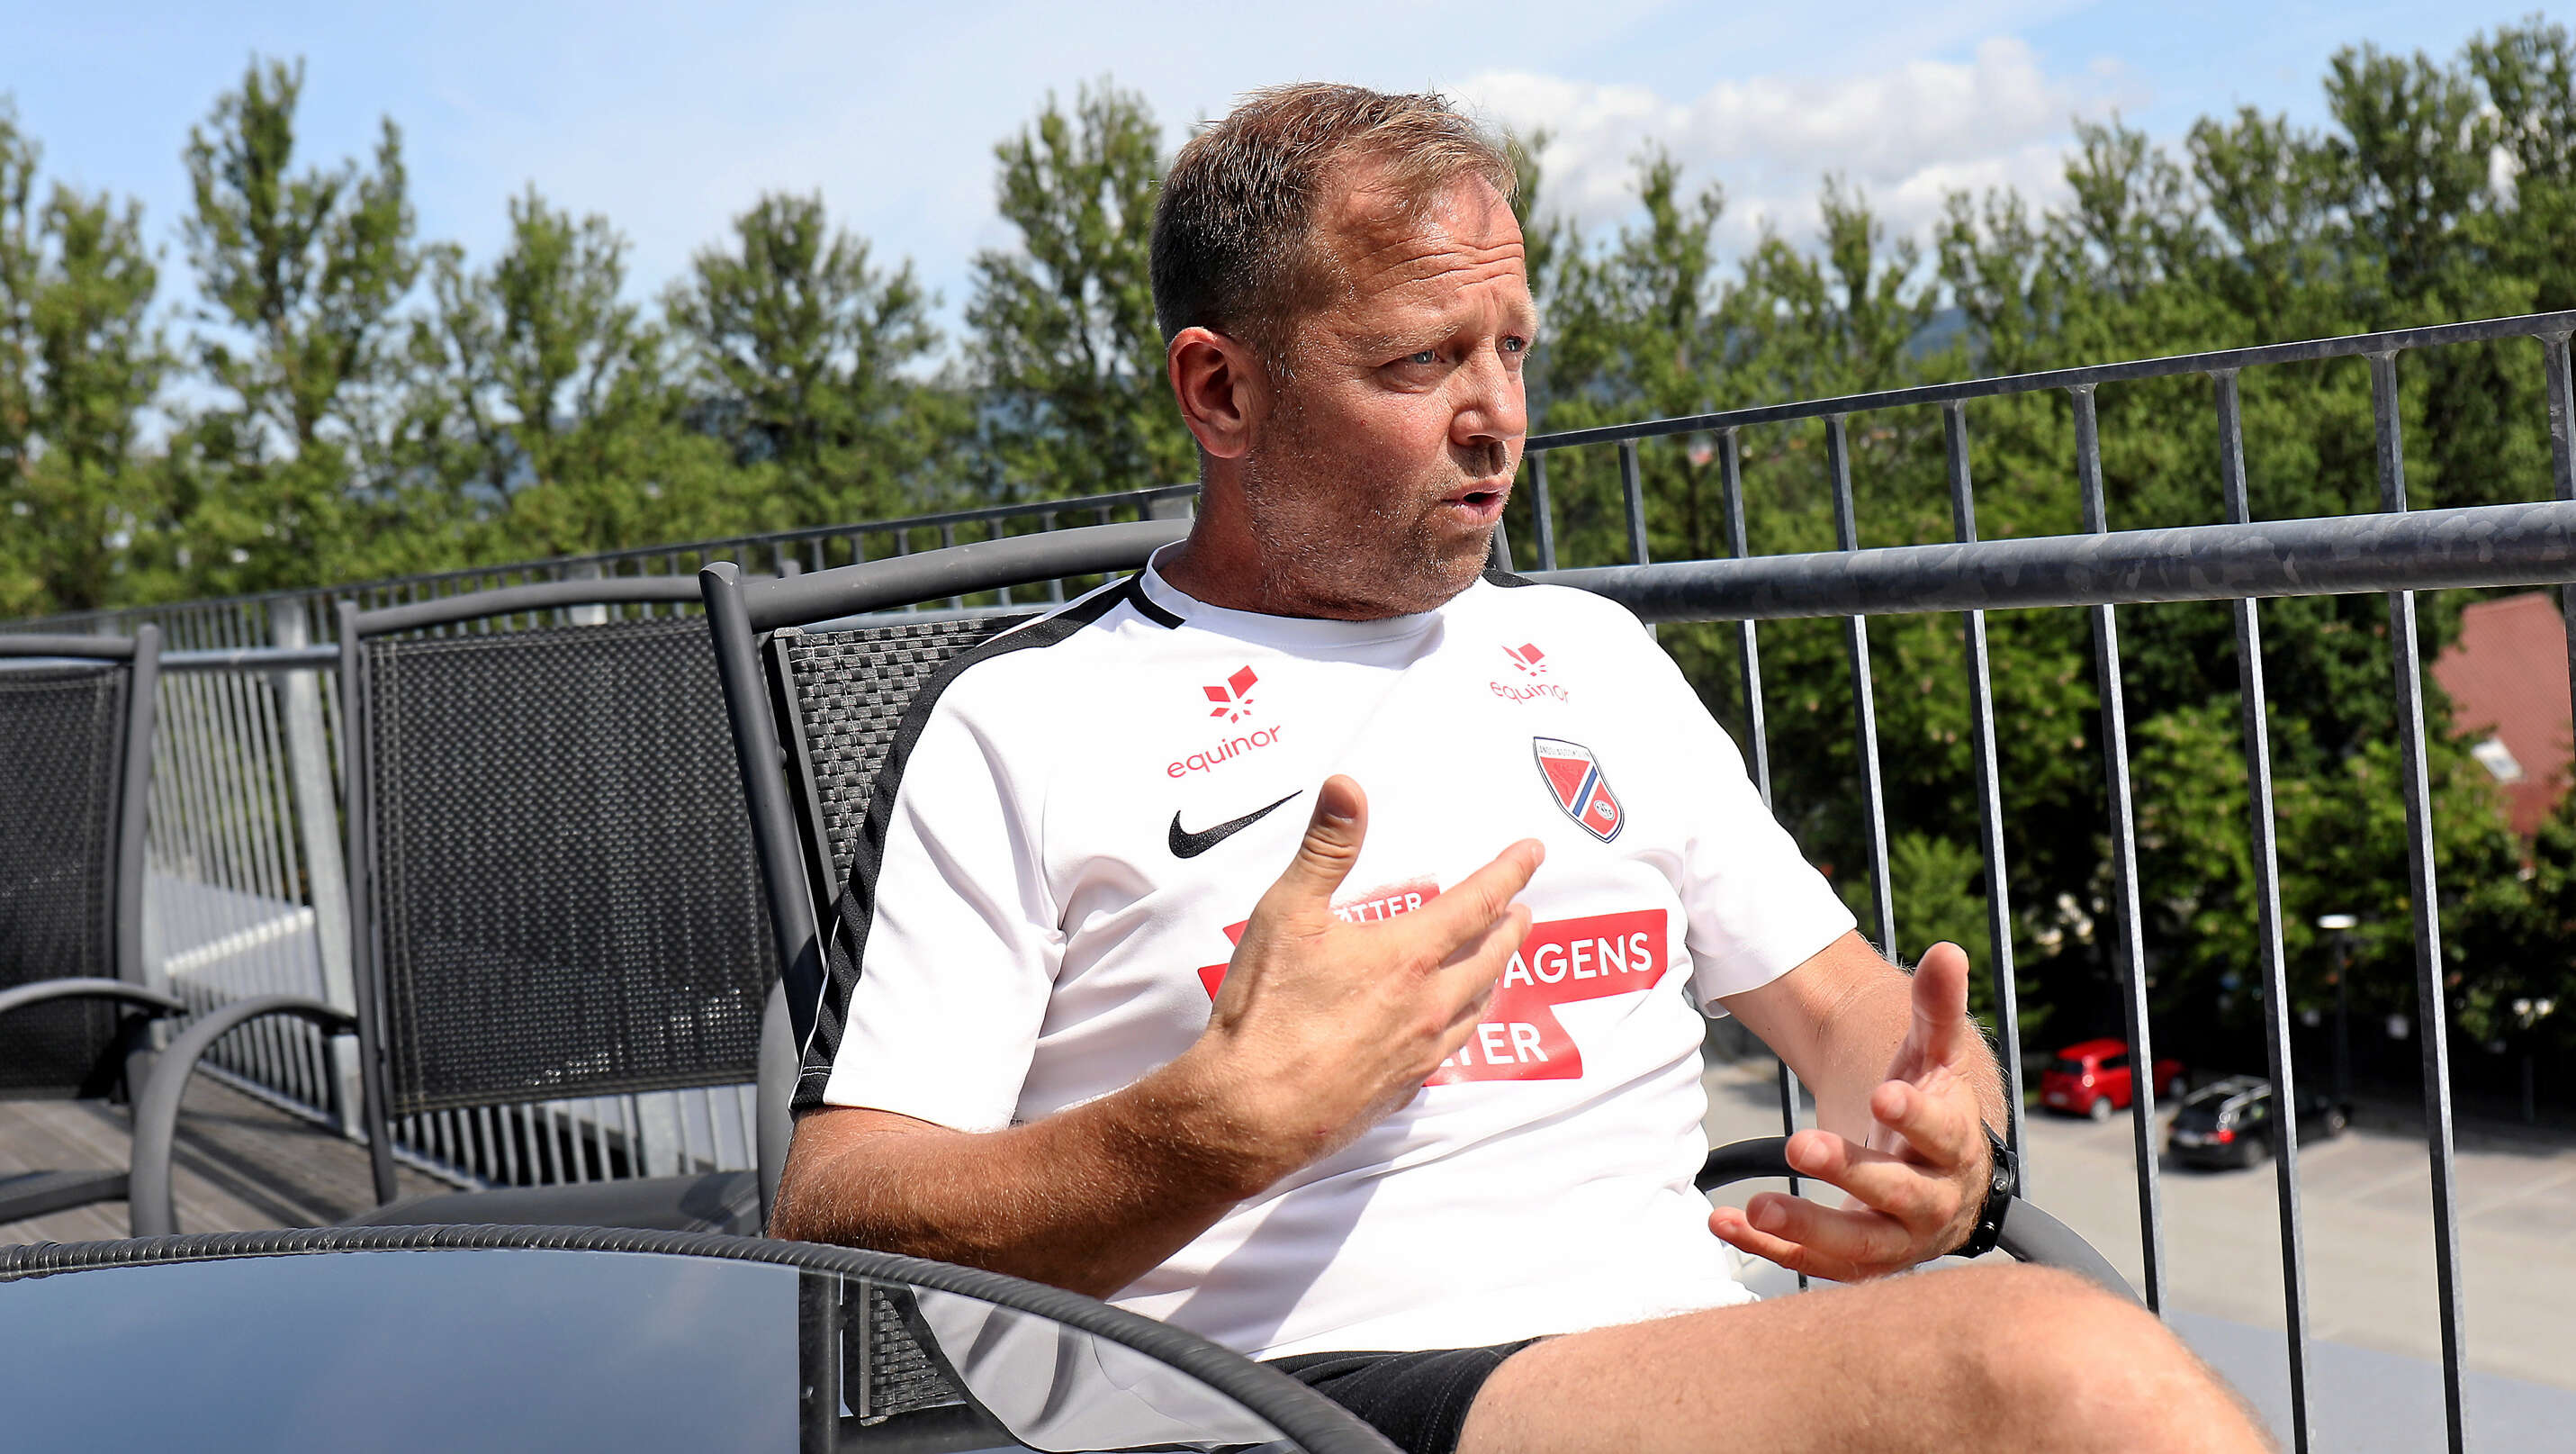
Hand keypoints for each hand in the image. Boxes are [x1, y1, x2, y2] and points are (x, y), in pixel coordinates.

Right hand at [1177, 774, 1540, 1185]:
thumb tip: (1348, 786)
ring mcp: (1419, 1053)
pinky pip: (1449, 1052)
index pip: (1477, 904)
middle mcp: (1428, 1006)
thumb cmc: (1266, 1011)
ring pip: (1477, 1008)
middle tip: (1523, 910)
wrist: (1251, 1113)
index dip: (1508, 872)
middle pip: (1490, 959)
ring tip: (1498, 964)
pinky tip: (1449, 1030)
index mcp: (1408, 956)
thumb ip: (1325, 848)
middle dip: (1511, 928)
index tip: (1533, 852)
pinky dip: (1462, 1027)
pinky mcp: (1400, 1090)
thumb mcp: (1287, 914)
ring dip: (1495, 978)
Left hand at [1709, 942, 1992, 1280]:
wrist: (1942, 1174)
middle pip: (1898, 1193)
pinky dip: (1770, 1251)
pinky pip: (1815, 1265)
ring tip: (1758, 1207)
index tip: (1882, 1095)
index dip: (1915, 1117)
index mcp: (1957, 1146)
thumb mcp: (1934, 1055)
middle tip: (1801, 1145)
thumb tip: (1948, 951)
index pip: (1944, 1134)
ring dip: (1808, 1230)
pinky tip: (1725, 1223)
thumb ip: (1936, 1008)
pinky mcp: (1859, 1261)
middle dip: (1851, 1172)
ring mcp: (1898, 1239)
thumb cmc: (1933, 1103)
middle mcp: (1934, 1201)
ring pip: (1859, 1246)